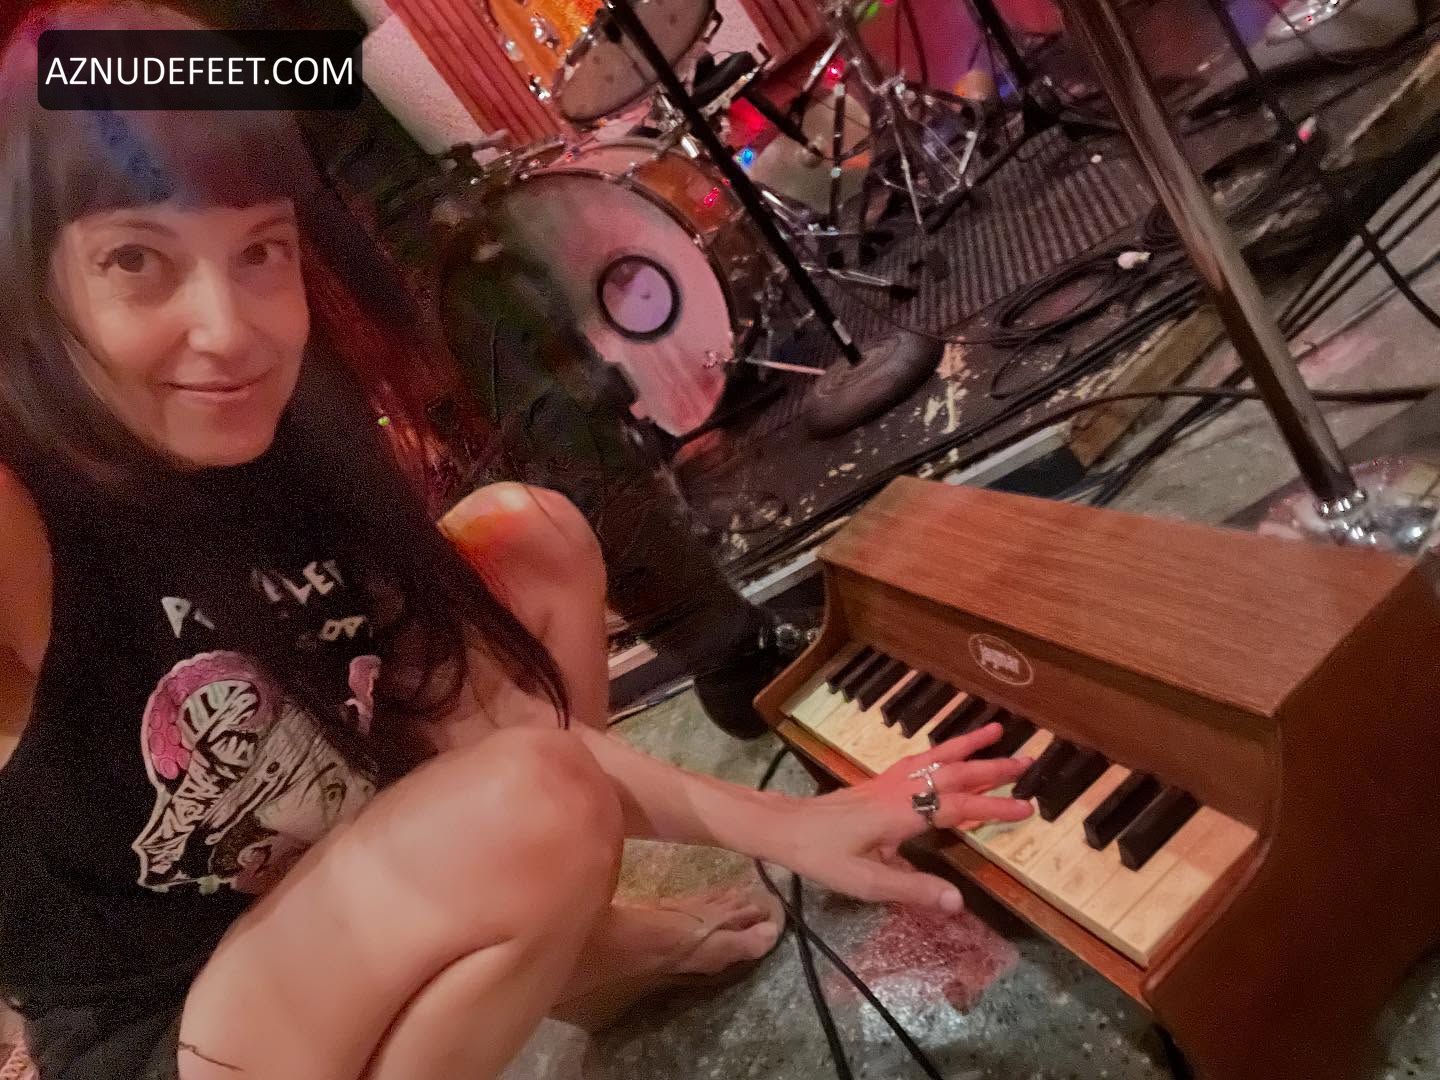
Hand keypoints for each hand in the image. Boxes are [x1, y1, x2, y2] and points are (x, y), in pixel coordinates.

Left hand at [768, 723, 1033, 913]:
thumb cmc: (820, 856)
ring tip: (995, 729)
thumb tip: (958, 901)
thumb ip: (912, 890)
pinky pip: (918, 759)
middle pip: (952, 774)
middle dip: (991, 767)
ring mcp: (887, 782)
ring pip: (935, 758)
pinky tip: (948, 751)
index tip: (1027, 809)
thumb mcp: (864, 882)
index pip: (957, 808)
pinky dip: (941, 749)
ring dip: (967, 745)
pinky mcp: (878, 783)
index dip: (994, 808)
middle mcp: (898, 790)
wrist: (783, 828)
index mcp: (900, 813)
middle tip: (1028, 760)